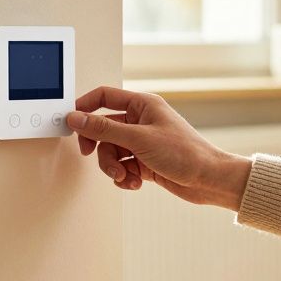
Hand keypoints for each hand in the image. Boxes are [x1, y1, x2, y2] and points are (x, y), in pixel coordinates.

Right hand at [66, 86, 252, 209]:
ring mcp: (142, 143)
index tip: (71, 122)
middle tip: (90, 154)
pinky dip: (124, 177)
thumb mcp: (139, 139)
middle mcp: (141, 121)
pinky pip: (121, 166)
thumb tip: (77, 118)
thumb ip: (104, 129)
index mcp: (143, 105)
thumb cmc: (186, 153)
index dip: (85, 107)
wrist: (209, 180)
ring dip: (113, 167)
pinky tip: (135, 182)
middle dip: (99, 147)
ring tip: (124, 176)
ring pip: (111, 152)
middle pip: (103, 130)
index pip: (105, 97)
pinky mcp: (144, 162)